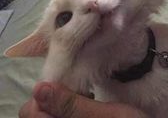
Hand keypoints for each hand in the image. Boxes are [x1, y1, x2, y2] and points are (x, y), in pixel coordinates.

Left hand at [19, 82, 146, 117]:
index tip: (67, 85)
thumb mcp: (105, 116)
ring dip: (64, 98)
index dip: (44, 96)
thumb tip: (39, 88)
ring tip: (86, 95)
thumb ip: (72, 106)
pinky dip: (71, 103)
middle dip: (54, 96)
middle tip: (79, 91)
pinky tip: (87, 100)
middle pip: (37, 111)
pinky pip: (64, 111)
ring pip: (51, 110)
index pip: (30, 111)